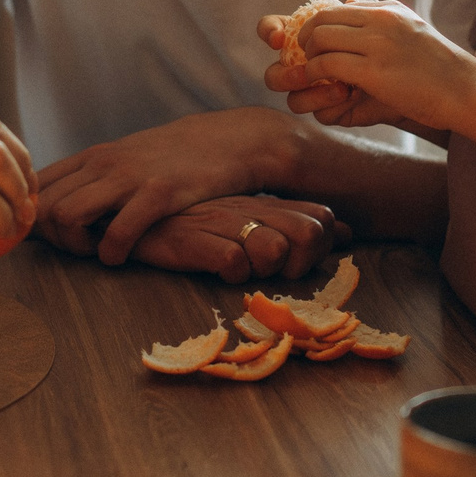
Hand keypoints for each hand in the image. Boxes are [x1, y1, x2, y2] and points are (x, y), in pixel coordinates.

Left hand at [34, 108, 300, 264]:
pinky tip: (121, 256)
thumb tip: (53, 206)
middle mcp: (102, 163)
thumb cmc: (171, 158)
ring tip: (96, 252)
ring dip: (75, 246)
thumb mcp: (123, 160)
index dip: (32, 219)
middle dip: (51, 238)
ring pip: (67, 216)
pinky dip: (111, 253)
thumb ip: (89, 179)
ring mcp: (129, 177)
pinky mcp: (158, 193)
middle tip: (76, 250)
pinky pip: (117, 232)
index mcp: (90, 157)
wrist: (226, 140)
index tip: (51, 238)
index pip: (34, 187)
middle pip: (43, 207)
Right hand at [121, 196, 351, 283]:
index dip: (323, 247)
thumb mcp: (245, 217)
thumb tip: (347, 231)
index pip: (321, 218)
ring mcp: (222, 222)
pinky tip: (215, 270)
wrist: (128, 214)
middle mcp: (249, 209)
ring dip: (267, 270)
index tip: (301, 262)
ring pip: (275, 250)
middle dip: (303, 263)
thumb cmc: (192, 222)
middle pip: (309, 234)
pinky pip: (232, 262)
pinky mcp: (193, 239)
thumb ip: (292, 223)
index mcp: (262, 203)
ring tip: (244, 270)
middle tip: (276, 274)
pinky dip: (231, 274)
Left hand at [260, 0, 475, 135]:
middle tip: (308, 59)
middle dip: (306, 39)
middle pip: (322, 18)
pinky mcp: (374, 71)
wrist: (467, 90)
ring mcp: (377, 43)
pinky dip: (315, 74)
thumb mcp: (414, 31)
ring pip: (320, 38)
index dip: (317, 26)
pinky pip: (327, 64)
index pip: (336, 8)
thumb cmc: (441, 69)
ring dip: (309, 58)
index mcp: (389, 10)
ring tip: (316, 73)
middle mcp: (381, 19)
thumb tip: (349, 6)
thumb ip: (383, 19)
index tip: (315, 45)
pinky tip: (323, 85)